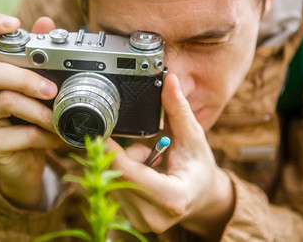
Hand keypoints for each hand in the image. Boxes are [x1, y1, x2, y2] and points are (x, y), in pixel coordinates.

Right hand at [0, 13, 60, 208]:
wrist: (21, 165)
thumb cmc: (25, 121)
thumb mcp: (30, 88)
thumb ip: (36, 56)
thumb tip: (46, 23)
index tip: (14, 22)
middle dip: (25, 78)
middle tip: (52, 89)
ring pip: (5, 101)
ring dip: (40, 109)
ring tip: (59, 116)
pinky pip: (21, 134)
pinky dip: (45, 134)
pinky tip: (56, 136)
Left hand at [107, 73, 234, 239]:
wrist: (203, 197)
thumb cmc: (199, 167)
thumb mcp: (193, 137)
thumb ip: (178, 110)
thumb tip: (170, 80)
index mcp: (172, 198)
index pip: (129, 173)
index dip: (111, 151)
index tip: (98, 132)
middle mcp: (154, 218)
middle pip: (118, 176)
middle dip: (125, 155)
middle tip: (149, 148)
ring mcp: (141, 222)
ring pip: (114, 183)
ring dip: (126, 166)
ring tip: (153, 163)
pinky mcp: (132, 221)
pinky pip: (115, 190)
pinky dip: (125, 176)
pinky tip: (145, 173)